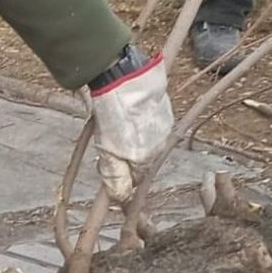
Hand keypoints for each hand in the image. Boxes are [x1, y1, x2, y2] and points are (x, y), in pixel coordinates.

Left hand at [87, 49, 174, 203]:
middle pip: (141, 158)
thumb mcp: (108, 150)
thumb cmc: (112, 112)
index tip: (107, 165)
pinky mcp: (163, 103)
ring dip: (132, 135)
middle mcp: (161, 142)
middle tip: (108, 139)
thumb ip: (115, 176)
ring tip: (114, 121)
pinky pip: (151, 119)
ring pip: (146, 138)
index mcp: (147, 157)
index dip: (120, 174)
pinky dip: (139, 118)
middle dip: (125, 154)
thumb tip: (121, 198)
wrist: (120, 74)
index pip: (135, 178)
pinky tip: (125, 109)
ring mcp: (164, 121)